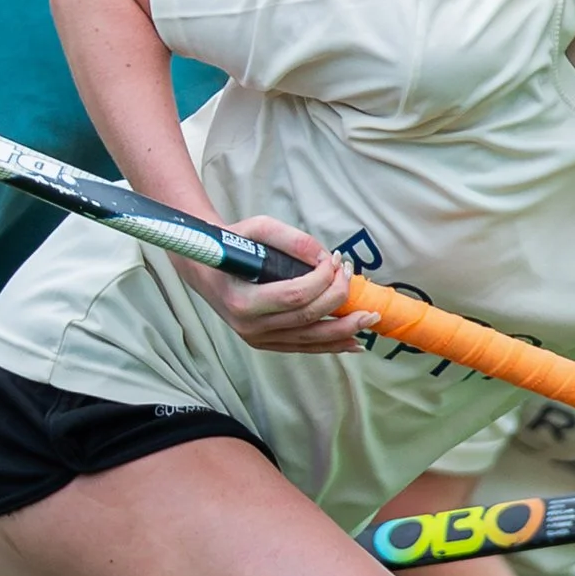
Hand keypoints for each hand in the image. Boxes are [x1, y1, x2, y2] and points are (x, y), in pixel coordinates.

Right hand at [192, 216, 374, 355]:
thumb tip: (326, 257)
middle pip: (307, 317)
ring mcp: (258, 339)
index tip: (335, 260)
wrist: (205, 270)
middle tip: (352, 277)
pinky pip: (304, 347)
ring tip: (369, 319)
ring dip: (343, 329)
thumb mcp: (256, 228)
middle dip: (338, 298)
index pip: (294, 295)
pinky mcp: (266, 343)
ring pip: (310, 338)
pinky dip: (330, 345)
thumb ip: (292, 239)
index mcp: (242, 301)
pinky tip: (353, 342)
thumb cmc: (230, 246)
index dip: (322, 279)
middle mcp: (249, 326)